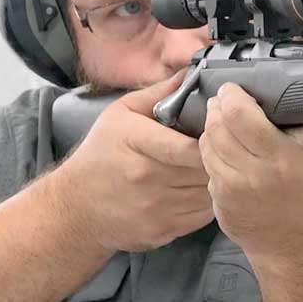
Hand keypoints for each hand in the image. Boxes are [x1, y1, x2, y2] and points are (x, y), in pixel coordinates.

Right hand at [53, 72, 213, 251]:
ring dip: (217, 180)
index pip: (188, 146)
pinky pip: (202, 216)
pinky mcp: (162, 230)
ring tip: (218, 168)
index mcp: (136, 143)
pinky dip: (209, 202)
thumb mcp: (121, 113)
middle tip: (227, 149)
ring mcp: (154, 208)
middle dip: (219, 159)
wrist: (75, 207)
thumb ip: (159, 93)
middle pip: (202, 170)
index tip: (219, 132)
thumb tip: (192, 73)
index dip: (211, 140)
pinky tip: (203, 189)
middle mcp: (146, 177)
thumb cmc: (101, 153)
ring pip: (207, 193)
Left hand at [198, 82, 302, 259]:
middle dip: (218, 106)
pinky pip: (207, 165)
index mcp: (282, 156)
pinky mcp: (221, 201)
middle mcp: (256, 172)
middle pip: (218, 125)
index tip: (234, 89)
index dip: (233, 96)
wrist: (299, 242)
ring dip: (212, 126)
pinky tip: (224, 146)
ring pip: (207, 143)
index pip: (242, 116)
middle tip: (224, 99)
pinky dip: (212, 151)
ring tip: (222, 118)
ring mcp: (234, 188)